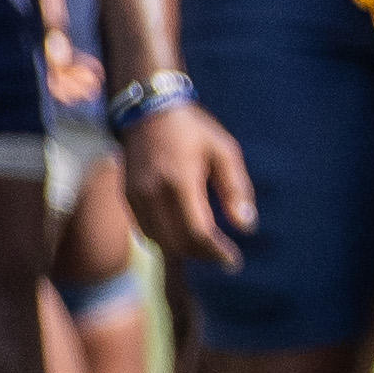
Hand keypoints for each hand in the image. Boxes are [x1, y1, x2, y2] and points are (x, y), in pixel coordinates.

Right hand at [120, 100, 252, 272]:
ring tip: (206, 249)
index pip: (197, 232)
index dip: (216, 253)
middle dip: (202, 256)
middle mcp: (153, 193)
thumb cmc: (193, 129)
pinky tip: (183, 237)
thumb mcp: (224, 151)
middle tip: (222, 257)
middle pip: (177, 243)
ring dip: (183, 251)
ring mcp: (136, 196)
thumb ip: (236, 189)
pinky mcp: (128, 197)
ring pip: (159, 242)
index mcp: (180, 181)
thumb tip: (246, 227)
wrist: (149, 110)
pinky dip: (165, 241)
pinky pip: (146, 231)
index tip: (233, 262)